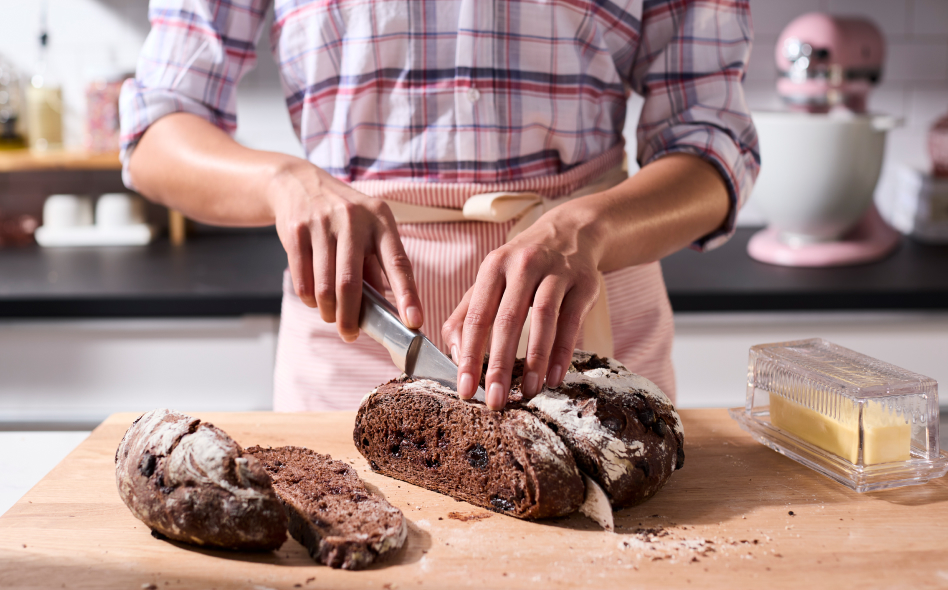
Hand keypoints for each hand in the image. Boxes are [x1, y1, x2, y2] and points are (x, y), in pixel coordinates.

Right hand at [268, 160, 422, 340]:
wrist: (298, 183)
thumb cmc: (342, 215)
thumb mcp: (367, 229)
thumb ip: (375, 266)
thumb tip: (384, 310)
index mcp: (380, 220)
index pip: (398, 263)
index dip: (407, 295)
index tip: (414, 321)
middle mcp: (353, 220)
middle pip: (350, 283)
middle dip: (350, 318)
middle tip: (350, 335)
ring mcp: (322, 224)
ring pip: (324, 287)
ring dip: (328, 311)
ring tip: (331, 316)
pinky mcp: (296, 231)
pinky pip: (303, 280)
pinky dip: (309, 298)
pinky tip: (313, 299)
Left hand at [441, 207, 603, 409]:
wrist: (571, 231)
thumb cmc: (523, 265)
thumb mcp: (492, 279)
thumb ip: (467, 314)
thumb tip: (454, 354)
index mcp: (493, 267)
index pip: (477, 317)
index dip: (469, 356)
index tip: (465, 389)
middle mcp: (523, 265)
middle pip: (508, 320)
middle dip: (499, 365)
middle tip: (495, 400)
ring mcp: (556, 272)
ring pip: (542, 319)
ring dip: (535, 360)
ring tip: (528, 392)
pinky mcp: (584, 282)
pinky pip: (572, 320)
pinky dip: (563, 351)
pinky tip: (555, 377)